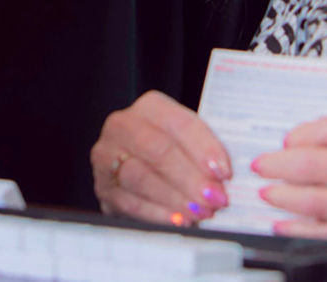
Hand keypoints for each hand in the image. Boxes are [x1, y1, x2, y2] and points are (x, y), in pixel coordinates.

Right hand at [91, 90, 231, 225]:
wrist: (137, 164)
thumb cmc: (172, 151)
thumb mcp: (189, 142)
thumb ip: (204, 153)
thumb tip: (222, 177)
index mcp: (150, 107)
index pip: (179, 124)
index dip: (203, 149)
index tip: (223, 173)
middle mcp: (123, 125)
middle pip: (157, 149)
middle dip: (189, 177)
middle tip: (213, 198)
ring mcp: (107, 155)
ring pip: (140, 176)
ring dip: (174, 198)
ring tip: (198, 212)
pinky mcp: (103, 186)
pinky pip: (129, 201)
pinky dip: (156, 213)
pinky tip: (176, 220)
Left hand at [253, 114, 326, 252]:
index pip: (324, 130)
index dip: (298, 135)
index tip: (287, 138)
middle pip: (309, 165)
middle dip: (278, 164)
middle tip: (263, 164)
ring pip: (313, 202)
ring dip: (283, 196)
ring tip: (266, 192)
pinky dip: (303, 228)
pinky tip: (287, 224)